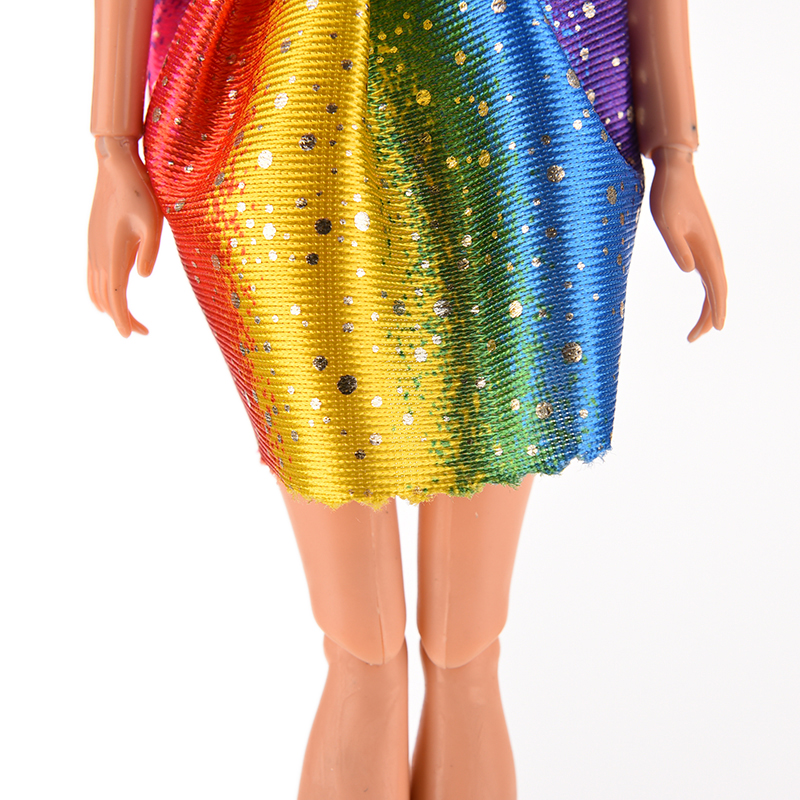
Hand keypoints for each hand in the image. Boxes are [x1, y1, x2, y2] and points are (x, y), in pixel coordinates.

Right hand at [87, 135, 162, 336]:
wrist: (117, 168)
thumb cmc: (141, 193)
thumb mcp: (154, 222)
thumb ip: (149, 251)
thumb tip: (143, 276)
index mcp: (114, 253)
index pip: (116, 297)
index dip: (123, 319)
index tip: (132, 335)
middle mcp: (99, 255)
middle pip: (106, 299)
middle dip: (121, 318)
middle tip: (141, 332)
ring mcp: (94, 248)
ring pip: (96, 289)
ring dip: (111, 307)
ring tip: (129, 320)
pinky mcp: (94, 242)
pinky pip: (93, 276)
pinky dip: (101, 293)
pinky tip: (113, 295)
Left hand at [649, 146, 726, 341]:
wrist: (675, 172)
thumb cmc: (667, 197)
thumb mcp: (666, 222)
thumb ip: (677, 246)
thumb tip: (689, 270)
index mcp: (706, 249)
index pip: (716, 287)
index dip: (715, 310)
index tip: (713, 330)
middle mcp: (711, 251)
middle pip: (717, 291)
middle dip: (709, 316)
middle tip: (694, 339)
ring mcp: (708, 248)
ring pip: (714, 284)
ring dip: (709, 307)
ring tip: (696, 330)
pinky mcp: (701, 244)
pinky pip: (709, 274)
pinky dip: (709, 291)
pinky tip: (704, 299)